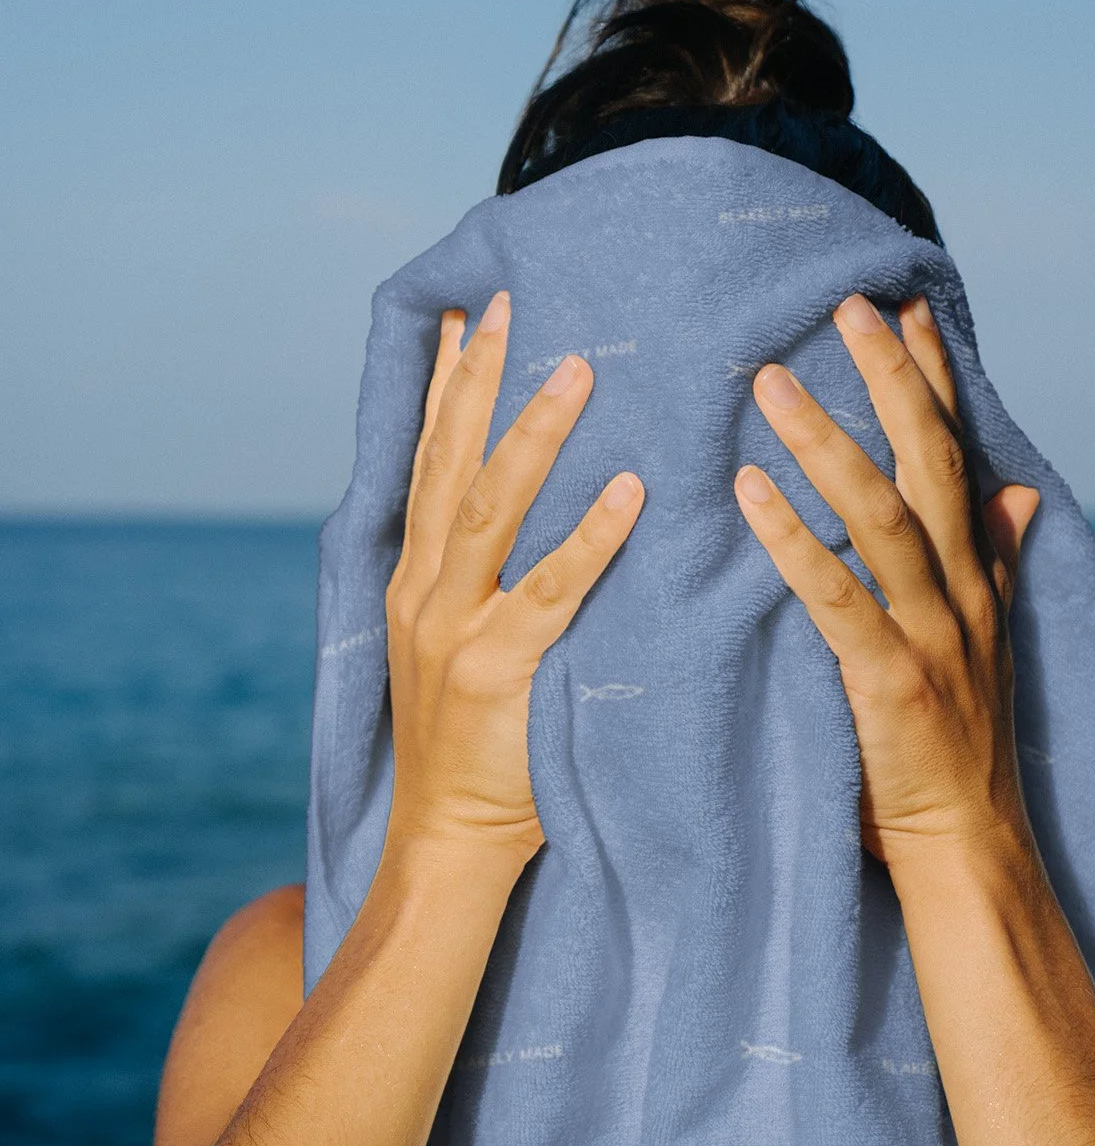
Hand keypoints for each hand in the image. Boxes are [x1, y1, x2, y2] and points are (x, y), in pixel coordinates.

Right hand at [384, 289, 644, 876]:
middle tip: (518, 302)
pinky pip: (548, 592)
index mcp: (417, 578)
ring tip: (579, 369)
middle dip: (479, 378)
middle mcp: (424, 589)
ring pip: (489, 508)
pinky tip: (627, 491)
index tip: (469, 315)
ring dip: (533, 432)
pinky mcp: (496, 672)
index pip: (427, 460)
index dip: (444, 387)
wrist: (450, 843)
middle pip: (448, 461)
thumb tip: (538, 515)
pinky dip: (587, 538)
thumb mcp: (461, 647)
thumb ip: (488, 583)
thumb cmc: (481, 746)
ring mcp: (452, 629)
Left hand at [734, 292, 1039, 873]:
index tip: (908, 310)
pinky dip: (793, 540)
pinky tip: (748, 493)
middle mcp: (964, 591)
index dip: (935, 381)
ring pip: (884, 516)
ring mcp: (934, 634)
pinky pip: (837, 597)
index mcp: (978, 576)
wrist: (967, 846)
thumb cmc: (956, 746)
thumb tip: (1015, 488)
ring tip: (771, 382)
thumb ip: (994, 560)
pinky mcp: (892, 681)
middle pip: (930, 463)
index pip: (957, 455)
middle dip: (893, 380)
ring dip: (828, 442)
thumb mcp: (985, 641)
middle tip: (848, 306)